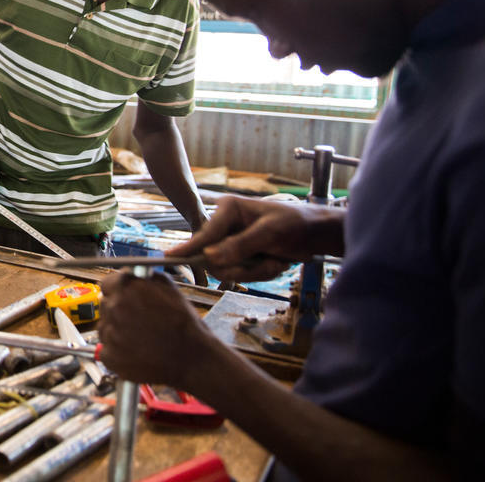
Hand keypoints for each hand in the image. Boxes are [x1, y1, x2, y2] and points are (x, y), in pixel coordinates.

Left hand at [98, 271, 217, 388]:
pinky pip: (106, 349)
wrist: (192, 358)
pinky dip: (117, 351)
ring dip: (116, 330)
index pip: (107, 284)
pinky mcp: (110, 355)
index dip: (116, 290)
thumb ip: (146, 278)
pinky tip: (135, 351)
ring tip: (139, 337)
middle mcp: (115, 308)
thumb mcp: (169, 289)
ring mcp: (110, 333)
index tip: (123, 296)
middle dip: (118, 310)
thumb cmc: (184, 326)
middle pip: (105, 305)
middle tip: (136, 319)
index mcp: (127, 288)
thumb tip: (134, 274)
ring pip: (104, 327)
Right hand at [167, 196, 325, 281]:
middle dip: (245, 267)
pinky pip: (239, 274)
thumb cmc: (295, 224)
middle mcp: (225, 225)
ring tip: (275, 260)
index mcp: (228, 209)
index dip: (190, 247)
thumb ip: (240, 245)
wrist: (315, 235)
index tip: (169, 257)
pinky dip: (260, 273)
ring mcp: (231, 242)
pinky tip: (274, 262)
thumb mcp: (270, 233)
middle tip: (270, 263)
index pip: (206, 233)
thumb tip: (210, 257)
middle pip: (214, 257)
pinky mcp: (239, 255)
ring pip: (227, 269)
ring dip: (256, 271)